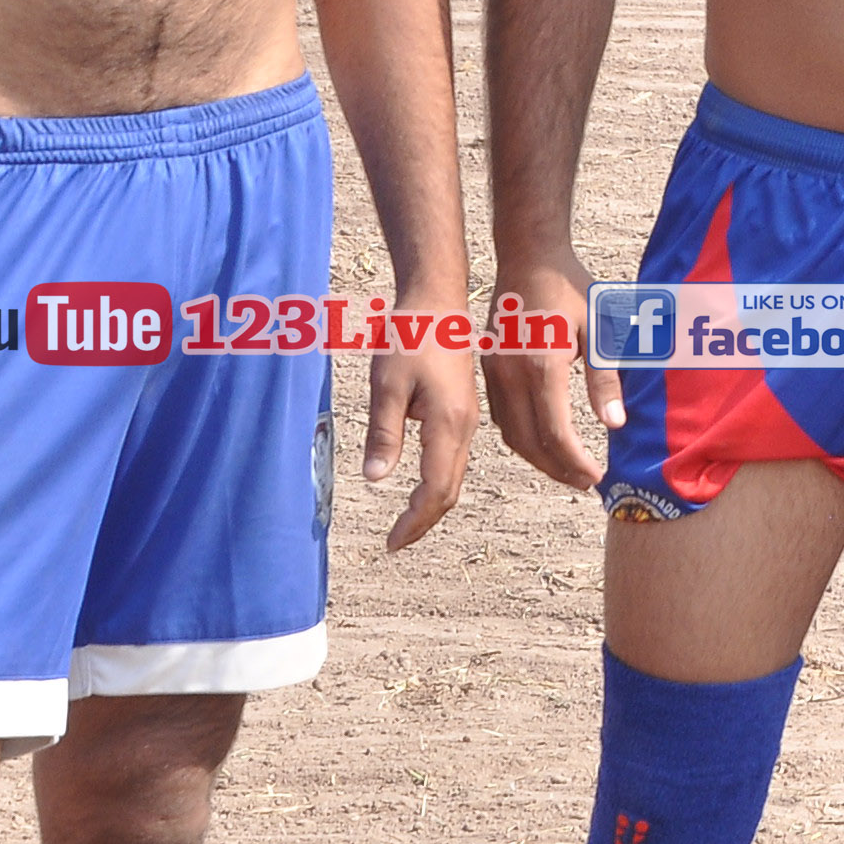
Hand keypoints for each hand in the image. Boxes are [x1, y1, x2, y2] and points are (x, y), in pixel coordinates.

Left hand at [363, 294, 476, 550]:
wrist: (437, 299)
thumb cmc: (410, 335)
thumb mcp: (387, 384)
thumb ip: (384, 432)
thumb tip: (376, 479)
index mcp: (449, 424)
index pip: (435, 490)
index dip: (414, 522)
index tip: (390, 543)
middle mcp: (465, 428)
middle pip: (449, 491)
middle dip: (423, 522)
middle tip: (394, 542)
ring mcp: (467, 420)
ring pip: (453, 477)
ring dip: (431, 505)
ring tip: (404, 523)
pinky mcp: (461, 412)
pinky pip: (452, 460)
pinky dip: (436, 484)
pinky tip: (417, 487)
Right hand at [480, 257, 620, 490]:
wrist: (529, 257)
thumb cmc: (572, 289)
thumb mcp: (599, 329)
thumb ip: (605, 379)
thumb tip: (614, 424)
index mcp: (542, 366)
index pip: (556, 432)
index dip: (576, 462)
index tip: (598, 477)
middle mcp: (511, 375)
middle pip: (529, 442)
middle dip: (558, 469)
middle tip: (586, 482)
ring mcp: (494, 372)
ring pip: (510, 433)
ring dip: (538, 458)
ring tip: (568, 470)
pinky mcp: (488, 368)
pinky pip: (501, 416)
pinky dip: (521, 437)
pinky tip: (542, 442)